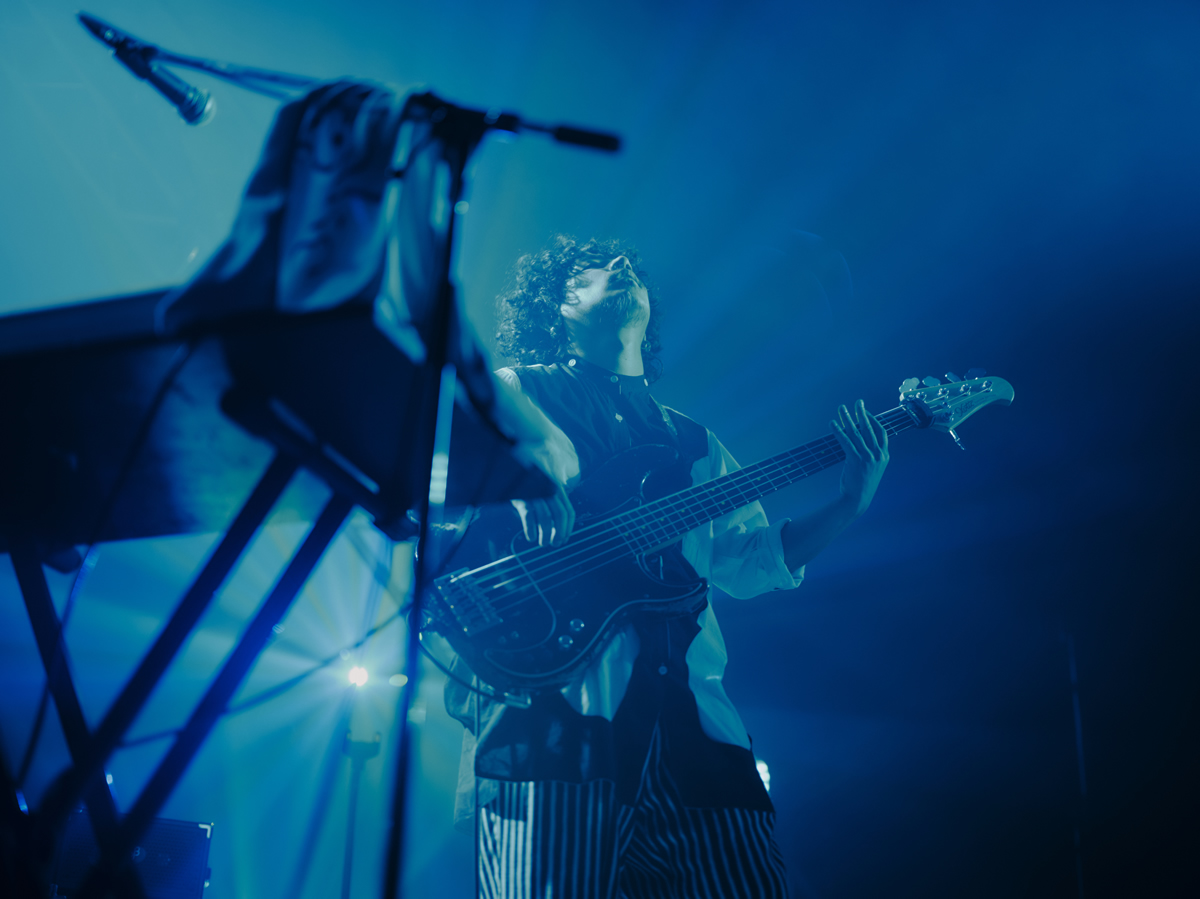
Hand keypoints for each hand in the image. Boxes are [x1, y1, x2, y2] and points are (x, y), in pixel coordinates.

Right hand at [511, 482, 575, 546]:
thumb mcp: (544, 493)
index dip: (568, 528)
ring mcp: (536, 493)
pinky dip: (531, 529)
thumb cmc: (529, 488)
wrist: (510, 474)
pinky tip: (531, 537)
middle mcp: (549, 490)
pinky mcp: (522, 498)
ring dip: (546, 534)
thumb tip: (557, 534)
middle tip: (555, 544)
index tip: (564, 540)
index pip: (569, 512)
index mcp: (557, 490)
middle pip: (560, 515)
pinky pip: (529, 516)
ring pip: (546, 517)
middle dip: (560, 533)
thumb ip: (552, 508)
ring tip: (543, 544)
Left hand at [832, 400, 888, 514]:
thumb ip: (872, 455)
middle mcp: (878, 454)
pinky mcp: (856, 460)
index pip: (881, 432)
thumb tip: (862, 442)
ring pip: (856, 432)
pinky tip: (832, 423)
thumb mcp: (873, 468)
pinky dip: (838, 431)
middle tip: (857, 401)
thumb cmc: (864, 484)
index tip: (866, 412)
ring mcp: (867, 457)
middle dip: (862, 413)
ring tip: (841, 408)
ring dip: (847, 418)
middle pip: (869, 428)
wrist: (858, 499)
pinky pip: (845, 441)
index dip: (873, 420)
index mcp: (884, 456)